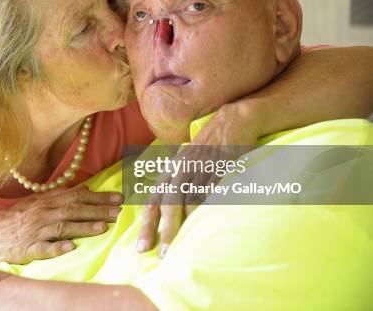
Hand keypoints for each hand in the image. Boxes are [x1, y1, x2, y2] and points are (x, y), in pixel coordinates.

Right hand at [0, 184, 122, 262]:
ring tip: (102, 228)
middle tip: (118, 212)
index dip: (98, 197)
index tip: (118, 198)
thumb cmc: (19, 217)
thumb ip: (62, 195)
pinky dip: (57, 247)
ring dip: (83, 227)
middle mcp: (43, 213)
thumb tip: (86, 188)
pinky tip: (70, 248)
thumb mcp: (39, 201)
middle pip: (73, 210)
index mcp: (47, 201)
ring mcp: (36, 230)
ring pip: (62, 227)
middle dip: (97, 210)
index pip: (76, 196)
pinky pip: (43, 248)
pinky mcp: (28, 248)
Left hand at [137, 103, 257, 256]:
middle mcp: (180, 169)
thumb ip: (177, 181)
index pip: (153, 200)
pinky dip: (202, 206)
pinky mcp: (217, 166)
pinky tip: (199, 222)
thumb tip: (169, 207)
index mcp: (171, 170)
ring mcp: (199, 167)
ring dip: (182, 223)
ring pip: (186, 200)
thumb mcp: (187, 160)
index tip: (141, 247)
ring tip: (179, 246)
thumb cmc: (208, 144)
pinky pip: (208, 189)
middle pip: (167, 203)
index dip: (146, 224)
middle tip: (160, 252)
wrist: (232, 120)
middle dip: (162, 229)